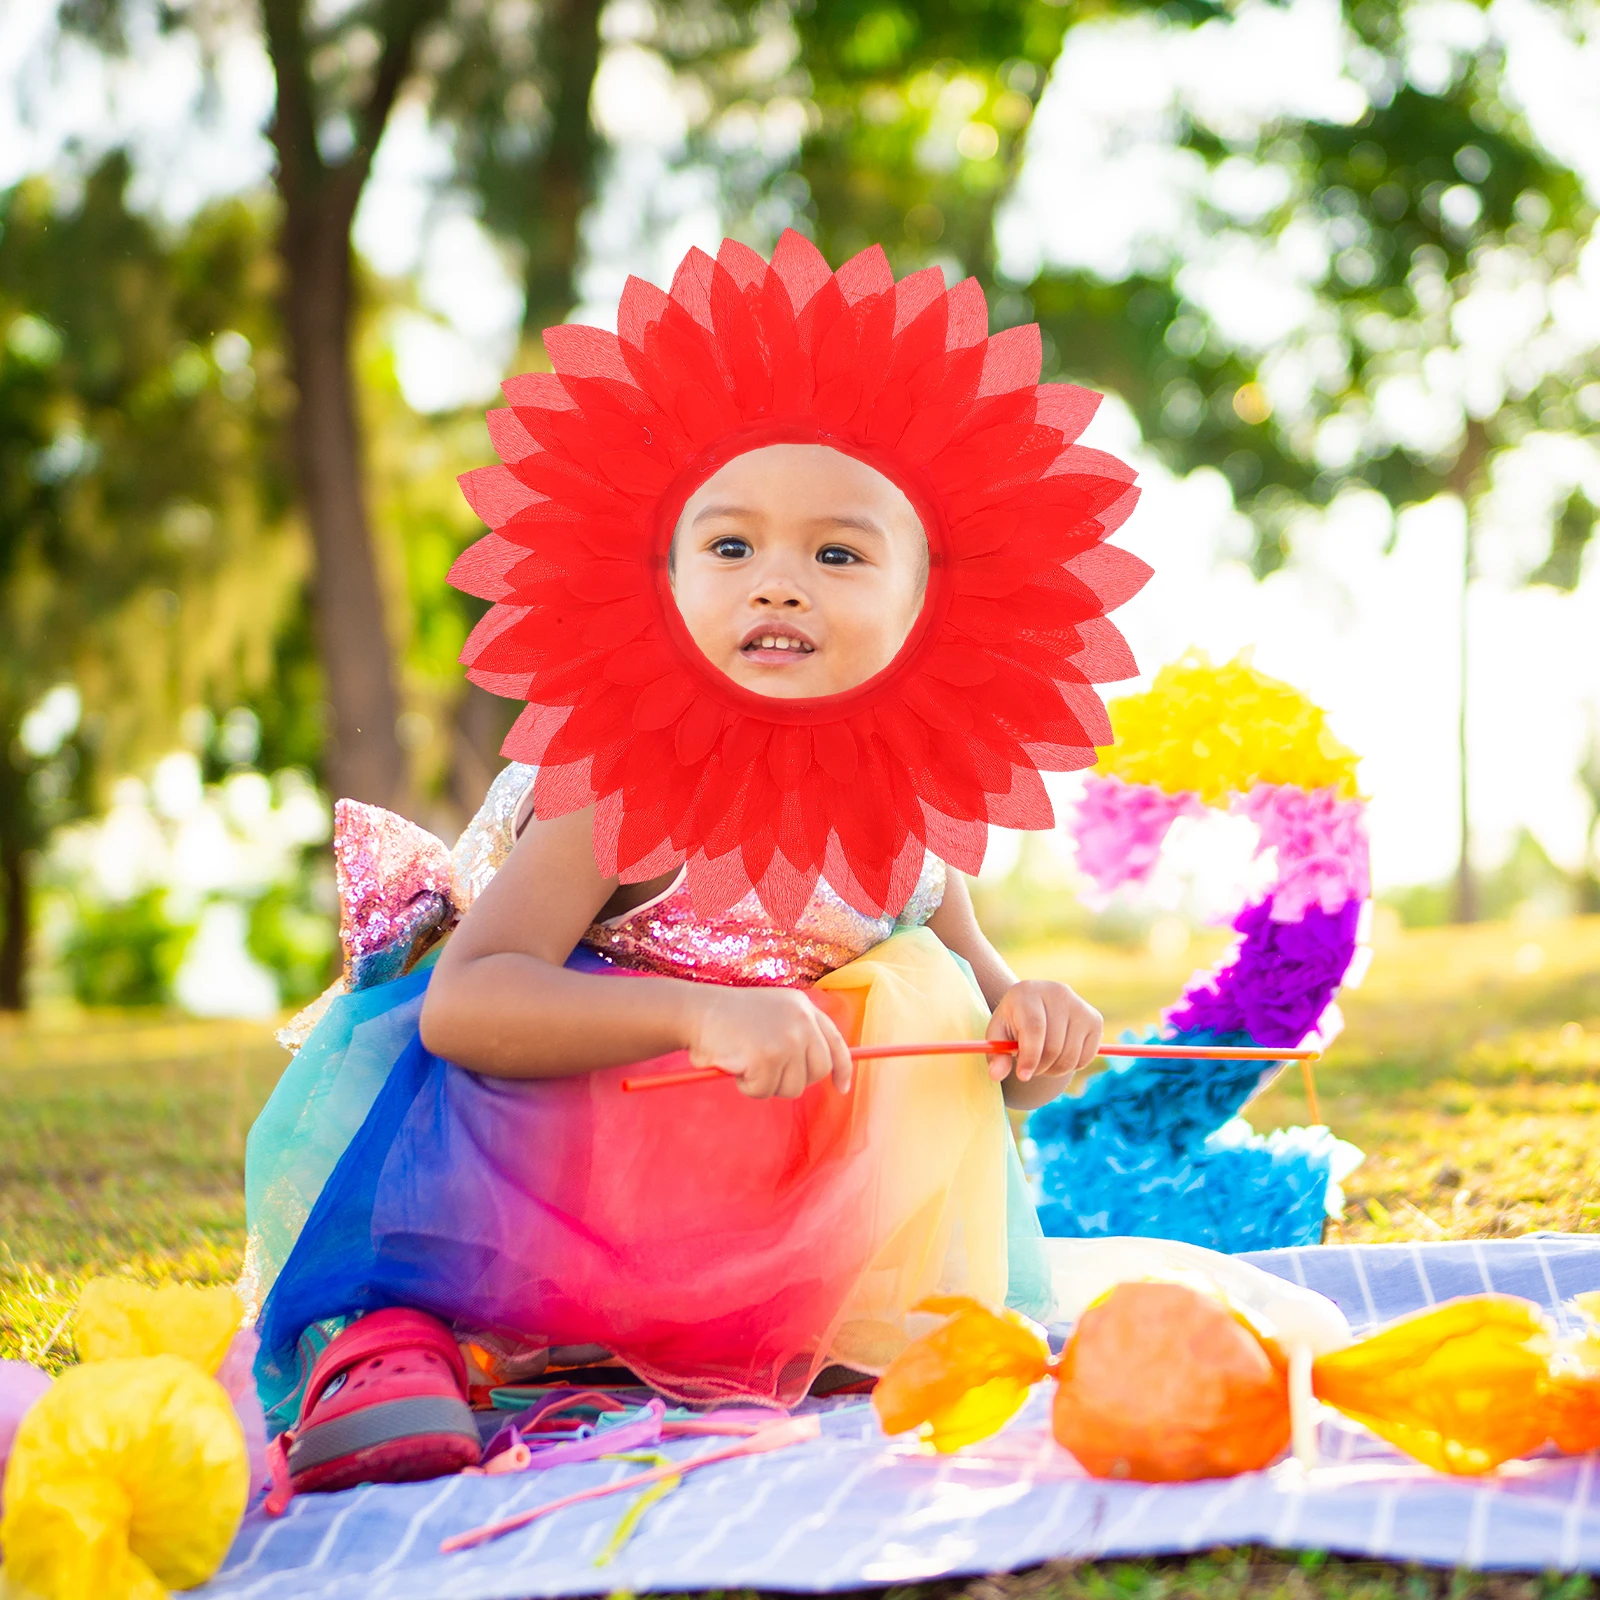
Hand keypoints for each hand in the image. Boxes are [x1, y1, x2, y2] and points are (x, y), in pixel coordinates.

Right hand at [684, 986, 852, 1098]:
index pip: (836, 1042)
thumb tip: (816, 1070)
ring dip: (766, 1083)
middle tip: (767, 1071)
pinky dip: (748, 1086)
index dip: (842, 1068)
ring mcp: (787, 1040)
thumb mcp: (772, 1012)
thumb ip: (796, 1033)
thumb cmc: (727, 1018)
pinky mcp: (768, 1059)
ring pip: (792, 1087)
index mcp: (803, 1007)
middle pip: (817, 1071)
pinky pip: (764, 1091)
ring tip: (746, 1061)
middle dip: (794, 1080)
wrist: (695, 1011)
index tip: (841, 1087)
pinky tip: (735, 1064)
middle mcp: (801, 1022)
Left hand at [986, 980, 1101, 1096]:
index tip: (1023, 1076)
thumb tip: (996, 1075)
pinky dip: (1072, 1066)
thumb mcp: (998, 1035)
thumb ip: (996, 1054)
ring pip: (1071, 1056)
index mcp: (1028, 992)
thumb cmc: (1014, 1023)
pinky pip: (1086, 1058)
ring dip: (1054, 1070)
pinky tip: (1059, 1055)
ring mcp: (1080, 1006)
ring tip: (1042, 1062)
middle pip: (1054, 1046)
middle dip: (1039, 1067)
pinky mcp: (1095, 1020)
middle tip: (1029, 1069)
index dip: (1030, 1056)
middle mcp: (1058, 993)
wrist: (1038, 1008)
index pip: (1035, 1028)